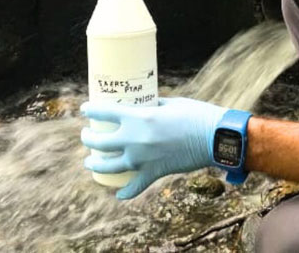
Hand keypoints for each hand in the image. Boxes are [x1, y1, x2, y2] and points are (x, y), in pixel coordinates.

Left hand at [81, 97, 228, 198]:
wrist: (214, 137)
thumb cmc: (195, 114)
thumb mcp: (170, 103)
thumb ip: (152, 106)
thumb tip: (143, 106)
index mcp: (138, 117)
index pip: (104, 112)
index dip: (90, 110)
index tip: (84, 110)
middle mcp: (135, 139)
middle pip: (100, 142)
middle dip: (88, 138)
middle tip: (86, 135)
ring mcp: (143, 159)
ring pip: (109, 166)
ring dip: (96, 164)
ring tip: (90, 162)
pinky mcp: (155, 173)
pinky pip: (136, 187)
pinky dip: (125, 192)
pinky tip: (118, 194)